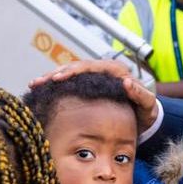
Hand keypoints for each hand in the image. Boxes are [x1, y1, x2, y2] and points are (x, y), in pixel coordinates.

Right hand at [29, 61, 157, 133]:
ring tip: (35, 84)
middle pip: (75, 67)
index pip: (89, 66)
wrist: (146, 117)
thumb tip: (127, 83)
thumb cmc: (146, 112)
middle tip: (40, 81)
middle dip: (56, 74)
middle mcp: (104, 71)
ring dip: (52, 78)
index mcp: (115, 71)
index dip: (72, 71)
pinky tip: (43, 91)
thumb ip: (140, 94)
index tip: (58, 78)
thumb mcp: (147, 104)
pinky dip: (57, 87)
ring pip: (70, 73)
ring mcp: (96, 78)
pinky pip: (71, 84)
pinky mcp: (90, 87)